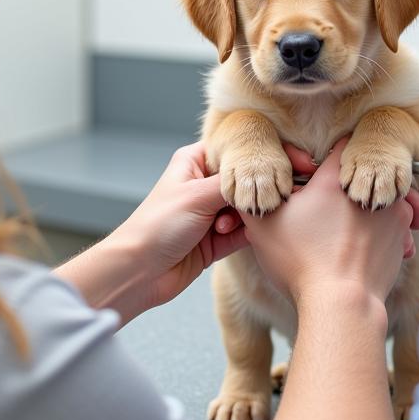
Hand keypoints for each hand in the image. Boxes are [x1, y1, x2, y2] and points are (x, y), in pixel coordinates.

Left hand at [57, 143, 247, 321]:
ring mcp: (210, 213)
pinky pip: (243, 233)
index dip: (254, 155)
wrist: (139, 270)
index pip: (232, 149)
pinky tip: (243, 236)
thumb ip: (234, 184)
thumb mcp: (198, 195)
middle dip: (250, 192)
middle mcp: (203, 185)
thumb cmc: (158, 225)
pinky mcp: (216, 240)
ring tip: (222, 228)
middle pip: (244, 181)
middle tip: (254, 202)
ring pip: (246, 208)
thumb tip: (264, 175)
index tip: (279, 164)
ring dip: (242, 218)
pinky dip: (246, 234)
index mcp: (194, 162)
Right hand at [241, 136, 418, 309]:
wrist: (342, 305)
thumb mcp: (263, 225)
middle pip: (360, 174)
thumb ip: (256, 196)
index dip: (329, 158)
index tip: (319, 176)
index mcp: (337, 177)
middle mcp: (370, 187)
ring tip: (343, 234)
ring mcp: (393, 212)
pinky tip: (361, 249)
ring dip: (364, 210)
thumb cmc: (301, 262)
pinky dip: (380, 232)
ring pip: (378, 198)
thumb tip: (250, 186)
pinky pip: (393, 225)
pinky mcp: (403, 237)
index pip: (341, 145)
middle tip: (326, 213)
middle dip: (345, 189)